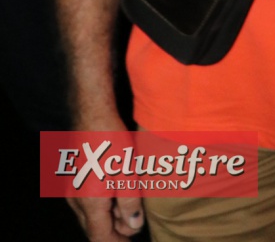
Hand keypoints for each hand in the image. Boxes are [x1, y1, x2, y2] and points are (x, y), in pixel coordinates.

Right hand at [65, 110, 143, 239]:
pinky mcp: (74, 176)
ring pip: (90, 214)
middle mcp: (76, 199)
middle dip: (113, 231)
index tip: (131, 241)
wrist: (92, 113)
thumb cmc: (110, 142)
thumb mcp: (127, 174)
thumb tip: (133, 226)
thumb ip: (130, 204)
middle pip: (93, 228)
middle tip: (134, 224)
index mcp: (89, 203)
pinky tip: (117, 192)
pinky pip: (86, 200)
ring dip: (108, 217)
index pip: (99, 237)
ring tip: (129, 208)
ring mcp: (72, 188)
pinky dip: (102, 204)